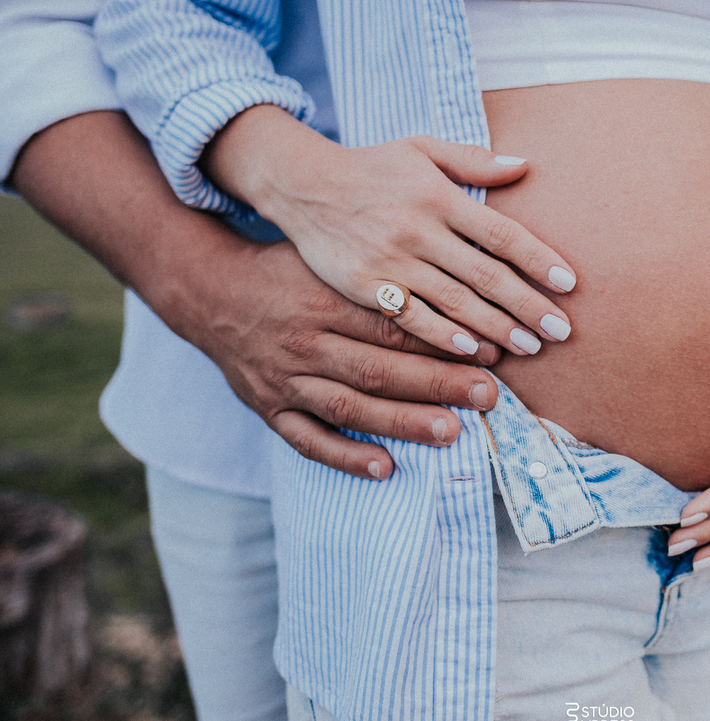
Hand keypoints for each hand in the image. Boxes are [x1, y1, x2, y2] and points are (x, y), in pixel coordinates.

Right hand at [170, 237, 505, 479]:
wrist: (209, 291)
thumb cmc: (287, 267)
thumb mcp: (329, 251)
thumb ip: (383, 261)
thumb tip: (457, 264)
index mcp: (324, 296)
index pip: (392, 324)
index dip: (443, 340)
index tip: (489, 351)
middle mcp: (304, 340)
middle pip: (378, 368)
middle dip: (438, 384)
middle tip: (489, 395)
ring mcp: (283, 378)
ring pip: (348, 405)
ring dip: (402, 423)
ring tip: (452, 433)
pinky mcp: (267, 407)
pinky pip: (306, 438)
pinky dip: (344, 456)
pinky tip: (385, 469)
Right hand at [204, 106, 577, 357]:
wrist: (300, 184)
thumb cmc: (371, 167)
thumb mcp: (420, 148)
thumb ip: (472, 160)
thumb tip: (525, 165)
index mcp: (438, 195)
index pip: (500, 232)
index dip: (538, 259)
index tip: (568, 284)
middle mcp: (417, 229)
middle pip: (484, 274)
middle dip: (526, 305)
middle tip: (560, 332)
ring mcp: (389, 260)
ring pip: (452, 301)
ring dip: (494, 327)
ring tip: (528, 347)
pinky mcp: (363, 285)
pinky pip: (410, 317)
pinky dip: (442, 336)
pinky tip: (472, 352)